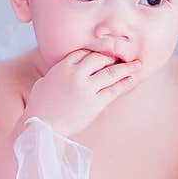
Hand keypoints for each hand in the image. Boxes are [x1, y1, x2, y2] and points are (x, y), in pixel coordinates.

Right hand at [25, 49, 142, 137]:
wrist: (41, 127)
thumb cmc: (39, 107)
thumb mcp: (44, 82)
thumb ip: (57, 72)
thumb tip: (64, 70)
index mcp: (62, 67)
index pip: (84, 52)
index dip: (96, 51)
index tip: (105, 52)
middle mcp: (76, 74)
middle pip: (99, 58)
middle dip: (113, 56)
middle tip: (125, 55)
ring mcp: (86, 88)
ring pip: (111, 72)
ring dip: (126, 67)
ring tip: (138, 64)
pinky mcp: (95, 103)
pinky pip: (114, 90)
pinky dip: (125, 83)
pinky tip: (132, 79)